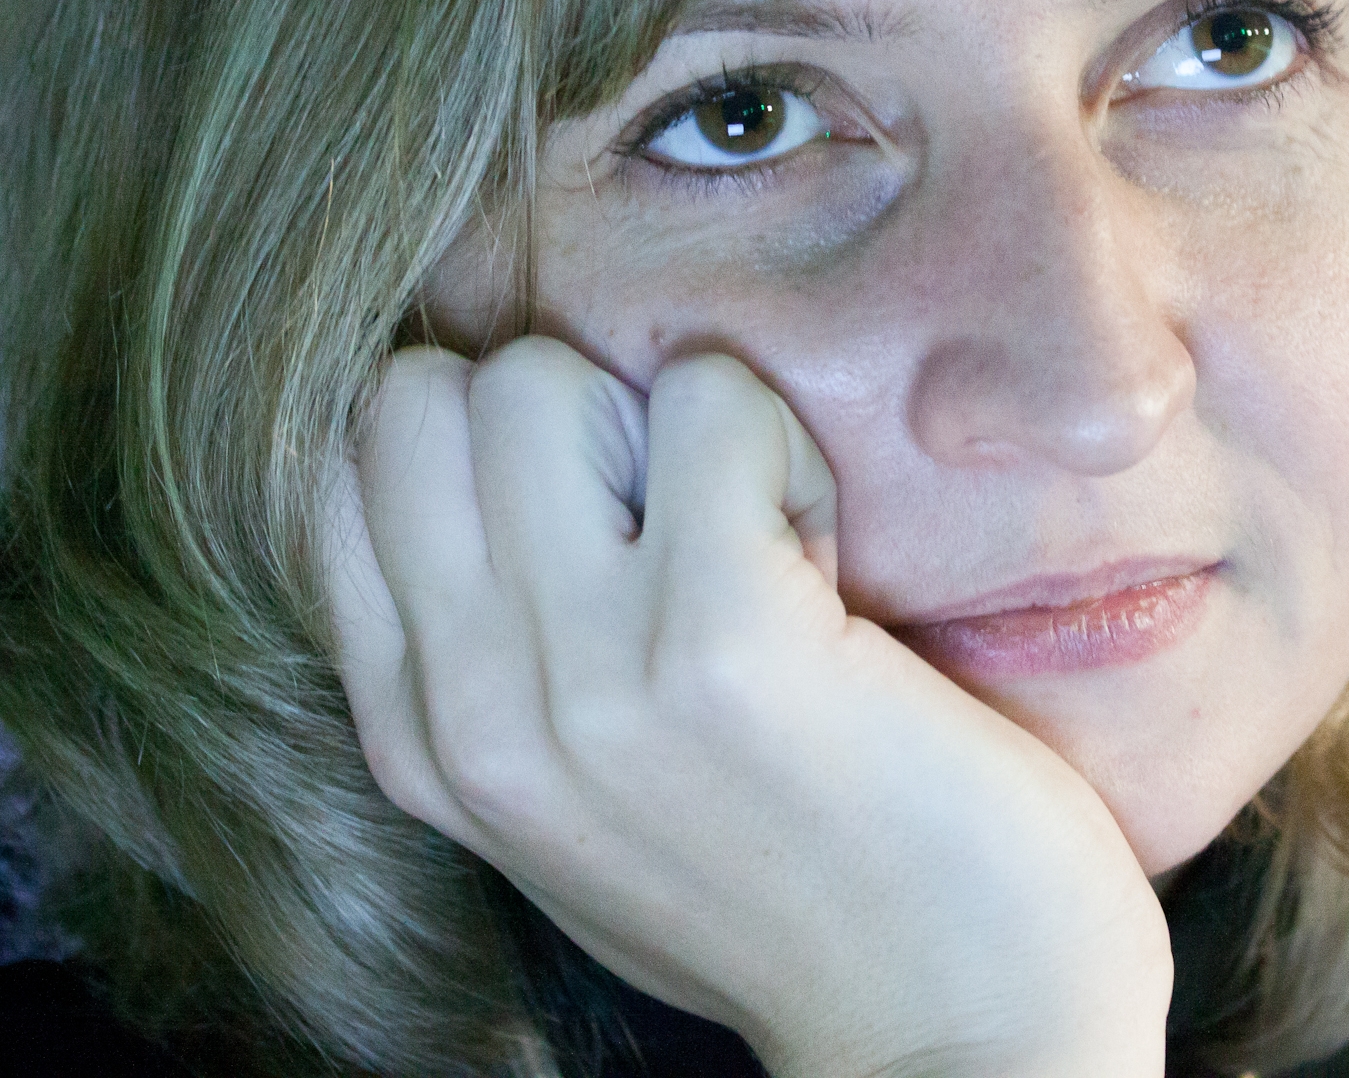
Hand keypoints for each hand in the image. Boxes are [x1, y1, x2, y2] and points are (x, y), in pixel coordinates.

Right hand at [316, 338, 1171, 1077]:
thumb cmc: (792, 890)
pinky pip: (708, 402)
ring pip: (534, 381)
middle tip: (681, 514)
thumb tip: (482, 470)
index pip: (347, 476)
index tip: (608, 524)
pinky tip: (826, 554)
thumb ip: (499, 666)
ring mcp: (590, 678)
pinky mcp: (726, 639)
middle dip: (560, 409)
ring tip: (757, 536)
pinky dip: (777, 440)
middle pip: (419, 403)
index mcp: (427, 747)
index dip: (484, 448)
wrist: (954, 1030)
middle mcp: (476, 714)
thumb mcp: (581, 808)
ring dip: (670, 420)